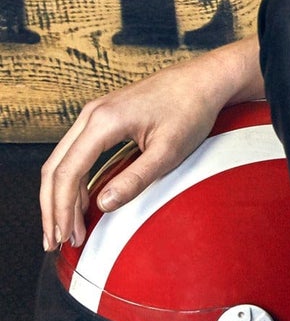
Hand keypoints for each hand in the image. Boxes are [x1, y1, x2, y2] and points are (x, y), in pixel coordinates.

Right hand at [39, 53, 237, 253]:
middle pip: (55, 167)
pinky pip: (76, 151)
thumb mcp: (168, 151)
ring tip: (66, 229)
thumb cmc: (192, 110)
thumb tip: (102, 204)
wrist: (206, 78)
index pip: (67, 173)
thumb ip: (136, 178)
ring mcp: (96, 112)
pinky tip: (80, 201)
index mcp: (103, 121)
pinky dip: (72, 179)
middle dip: (52, 208)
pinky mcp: (104, 116)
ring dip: (59, 195)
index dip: (61, 209)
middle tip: (56, 241)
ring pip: (62, 159)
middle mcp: (92, 114)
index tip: (65, 237)